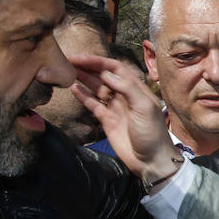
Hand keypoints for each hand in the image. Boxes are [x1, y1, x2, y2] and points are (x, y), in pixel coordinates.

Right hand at [70, 54, 179, 183]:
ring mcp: (115, 107)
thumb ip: (127, 88)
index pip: (115, 68)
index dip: (99, 62)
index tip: (82, 58)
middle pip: (103, 76)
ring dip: (83, 78)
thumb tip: (106, 73)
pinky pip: (93, 104)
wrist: (150, 160)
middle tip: (68, 60)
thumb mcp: (144, 107)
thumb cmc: (152, 132)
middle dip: (88, 67)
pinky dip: (83, 96)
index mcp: (136, 88)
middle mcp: (124, 95)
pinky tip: (73, 88)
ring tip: (67, 70)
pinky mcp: (107, 120)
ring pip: (96, 88)